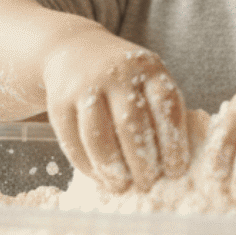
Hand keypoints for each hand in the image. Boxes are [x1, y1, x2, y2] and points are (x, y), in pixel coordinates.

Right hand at [42, 32, 190, 193]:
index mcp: (148, 67)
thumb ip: (159, 112)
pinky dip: (88, 166)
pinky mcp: (59, 102)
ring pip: (98, 137)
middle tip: (147, 184)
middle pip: (131, 124)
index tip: (176, 171)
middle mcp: (116, 74)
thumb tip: (171, 167)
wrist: (75, 48)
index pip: (166, 106)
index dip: (173, 143)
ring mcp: (84, 86)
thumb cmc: (122, 76)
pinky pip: (73, 142)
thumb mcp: (146, 78)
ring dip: (112, 168)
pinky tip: (100, 177)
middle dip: (142, 162)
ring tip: (122, 186)